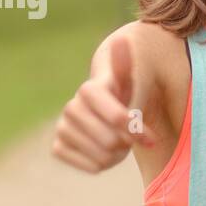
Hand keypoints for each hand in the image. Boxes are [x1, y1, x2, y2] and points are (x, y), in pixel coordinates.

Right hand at [52, 35, 156, 171]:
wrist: (105, 114)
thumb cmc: (122, 97)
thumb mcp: (129, 82)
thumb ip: (126, 65)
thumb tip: (122, 39)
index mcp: (89, 90)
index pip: (118, 118)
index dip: (135, 129)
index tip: (147, 134)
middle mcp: (71, 108)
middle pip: (112, 141)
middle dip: (127, 143)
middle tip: (127, 135)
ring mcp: (62, 128)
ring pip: (102, 157)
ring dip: (117, 155)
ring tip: (116, 141)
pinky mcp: (58, 147)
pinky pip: (90, 166)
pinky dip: (102, 164)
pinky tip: (101, 151)